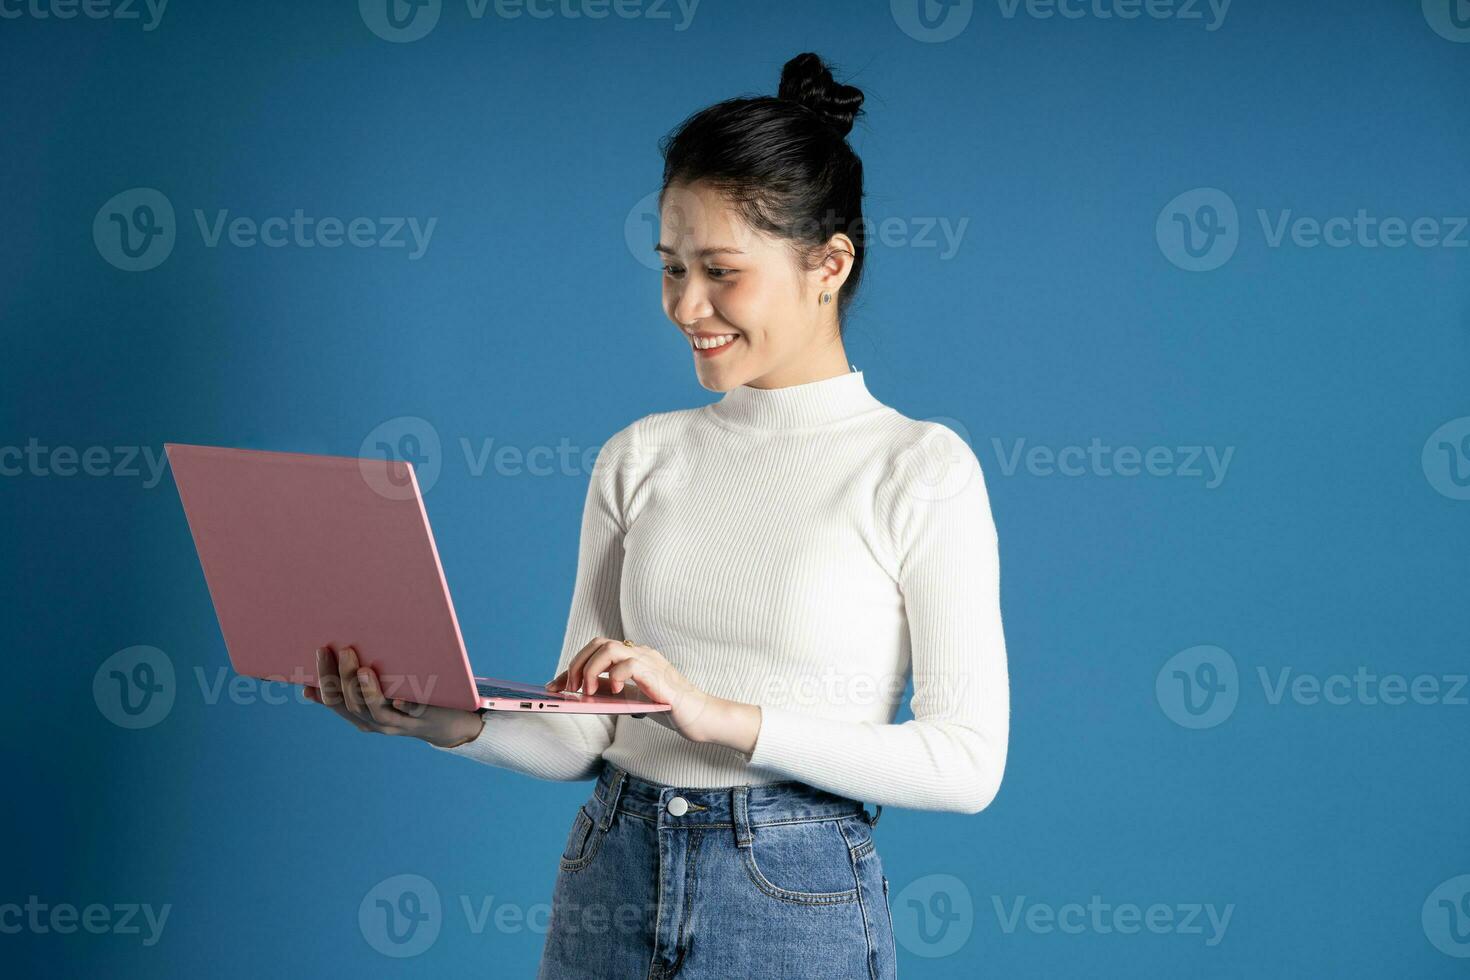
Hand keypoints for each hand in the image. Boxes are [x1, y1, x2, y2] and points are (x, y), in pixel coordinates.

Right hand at [305, 645, 484, 748]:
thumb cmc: (408, 702)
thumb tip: (316, 680)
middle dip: (344, 678)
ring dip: (368, 690)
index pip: (335, 700)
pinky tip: (398, 698)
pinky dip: (405, 706)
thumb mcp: (378, 697)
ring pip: (377, 711)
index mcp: (361, 716)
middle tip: (343, 650)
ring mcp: (400, 722)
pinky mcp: (424, 718)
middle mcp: (377, 723)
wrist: (446, 724)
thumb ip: (353, 689)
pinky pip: (413, 713)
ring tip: (363, 668)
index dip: (324, 679)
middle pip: (353, 704)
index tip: (319, 652)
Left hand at [545, 637, 758, 753]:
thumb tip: (581, 695)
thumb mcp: (632, 699)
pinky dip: (615, 677)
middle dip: (576, 665)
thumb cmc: (669, 708)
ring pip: (609, 648)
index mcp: (633, 657)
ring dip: (591, 669)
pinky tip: (614, 693)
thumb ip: (612, 692)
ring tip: (588, 692)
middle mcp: (640, 653)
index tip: (554, 685)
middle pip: (597, 643)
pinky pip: (629, 665)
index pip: (595, 650)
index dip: (571, 666)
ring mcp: (650, 661)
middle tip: (570, 689)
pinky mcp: (658, 675)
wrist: (700, 717)